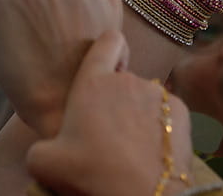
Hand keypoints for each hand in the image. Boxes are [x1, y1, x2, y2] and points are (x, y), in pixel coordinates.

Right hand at [26, 31, 195, 195]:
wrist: (143, 194)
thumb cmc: (90, 174)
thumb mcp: (43, 161)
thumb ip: (41, 141)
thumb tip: (53, 142)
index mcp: (93, 83)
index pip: (107, 42)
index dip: (107, 49)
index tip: (105, 66)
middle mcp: (129, 80)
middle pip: (122, 79)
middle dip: (114, 100)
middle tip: (105, 134)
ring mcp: (158, 94)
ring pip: (144, 98)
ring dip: (136, 114)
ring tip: (128, 148)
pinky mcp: (181, 111)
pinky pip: (165, 112)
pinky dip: (158, 126)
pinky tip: (149, 150)